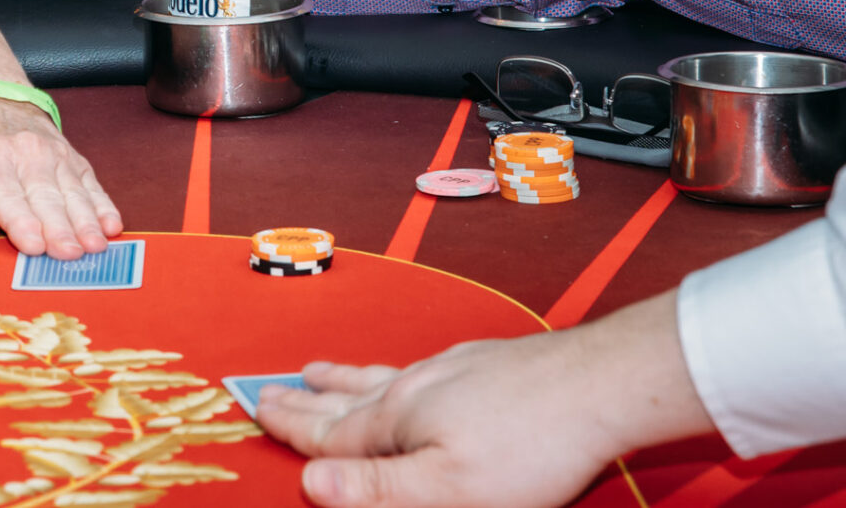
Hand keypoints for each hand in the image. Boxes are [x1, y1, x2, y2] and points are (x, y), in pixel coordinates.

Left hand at [0, 97, 121, 258]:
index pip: (5, 194)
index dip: (20, 222)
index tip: (34, 246)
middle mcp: (25, 153)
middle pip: (44, 197)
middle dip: (58, 228)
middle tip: (69, 254)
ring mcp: (54, 155)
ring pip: (72, 192)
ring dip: (85, 222)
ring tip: (94, 246)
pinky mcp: (74, 160)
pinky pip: (91, 186)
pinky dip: (103, 207)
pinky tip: (111, 226)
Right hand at [259, 342, 625, 506]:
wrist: (598, 385)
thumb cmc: (531, 447)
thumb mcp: (451, 490)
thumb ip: (378, 488)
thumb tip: (310, 481)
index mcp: (396, 422)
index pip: (329, 432)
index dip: (290, 427)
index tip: (254, 410)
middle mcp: (412, 388)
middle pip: (345, 399)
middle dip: (304, 399)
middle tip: (268, 388)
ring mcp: (447, 371)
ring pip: (379, 377)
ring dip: (341, 378)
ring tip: (317, 370)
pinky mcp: (481, 363)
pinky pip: (417, 367)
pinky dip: (390, 370)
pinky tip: (404, 369)